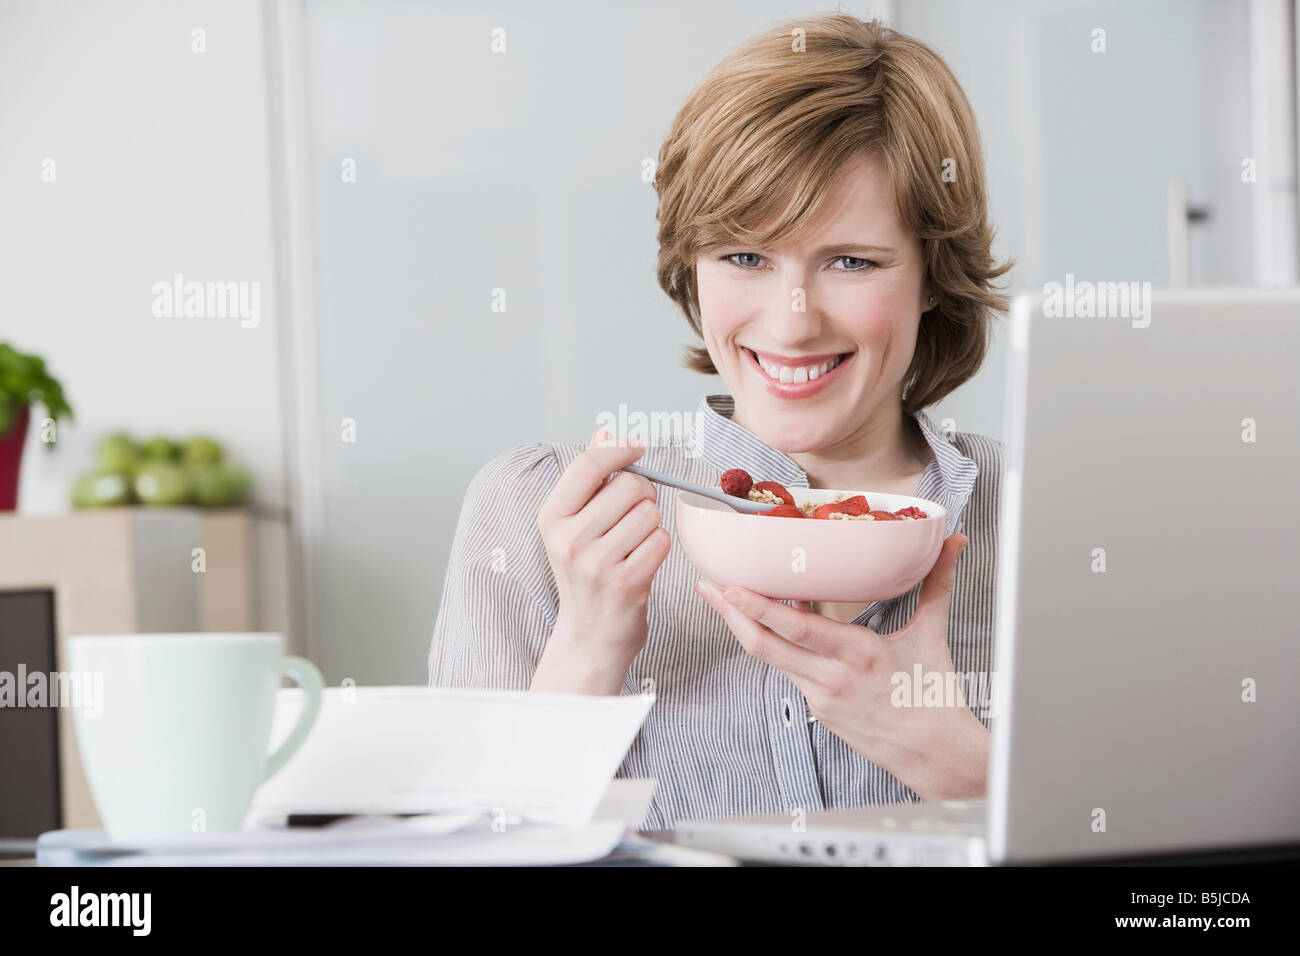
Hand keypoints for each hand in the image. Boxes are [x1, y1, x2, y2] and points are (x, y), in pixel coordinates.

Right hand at [536, 429, 671, 666]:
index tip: (638, 447)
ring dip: (651, 525)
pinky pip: (661, 541)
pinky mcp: (626, 583)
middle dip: (643, 494)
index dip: (620, 449)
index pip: (588, 464)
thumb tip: (604, 433)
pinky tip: (642, 563)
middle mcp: (569, 540)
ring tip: (634, 545)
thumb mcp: (573, 526)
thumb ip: (589, 479)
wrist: (588, 637)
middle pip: (630, 486)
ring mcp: (596, 563)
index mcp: (551, 519)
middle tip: (633, 517)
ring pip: (650, 513)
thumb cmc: (585, 575)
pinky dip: (659, 548)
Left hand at [694, 533, 989, 800]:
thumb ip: (937, 583)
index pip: (797, 629)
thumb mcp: (932, 634)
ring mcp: (819, 696)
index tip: (731, 587)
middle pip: (764, 646)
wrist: (934, 753)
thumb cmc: (933, 695)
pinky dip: (772, 646)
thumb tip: (953, 543)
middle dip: (729, 615)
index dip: (759, 608)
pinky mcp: (817, 708)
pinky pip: (786, 671)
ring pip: (769, 659)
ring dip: (742, 628)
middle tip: (705, 586)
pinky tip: (761, 626)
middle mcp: (831, 677)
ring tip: (722, 600)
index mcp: (858, 654)